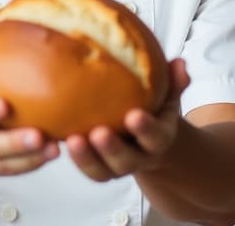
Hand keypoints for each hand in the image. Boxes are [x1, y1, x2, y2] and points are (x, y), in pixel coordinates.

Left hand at [66, 58, 190, 181]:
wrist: (150, 138)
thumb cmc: (156, 109)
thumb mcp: (169, 95)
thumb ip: (174, 81)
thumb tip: (179, 63)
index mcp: (159, 139)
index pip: (156, 138)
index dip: (146, 129)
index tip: (133, 115)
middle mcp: (140, 157)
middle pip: (127, 161)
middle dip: (112, 149)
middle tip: (99, 132)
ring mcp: (117, 165)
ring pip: (102, 171)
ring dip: (86, 158)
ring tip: (72, 140)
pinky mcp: (98, 167)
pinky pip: (86, 168)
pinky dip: (73, 158)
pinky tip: (56, 140)